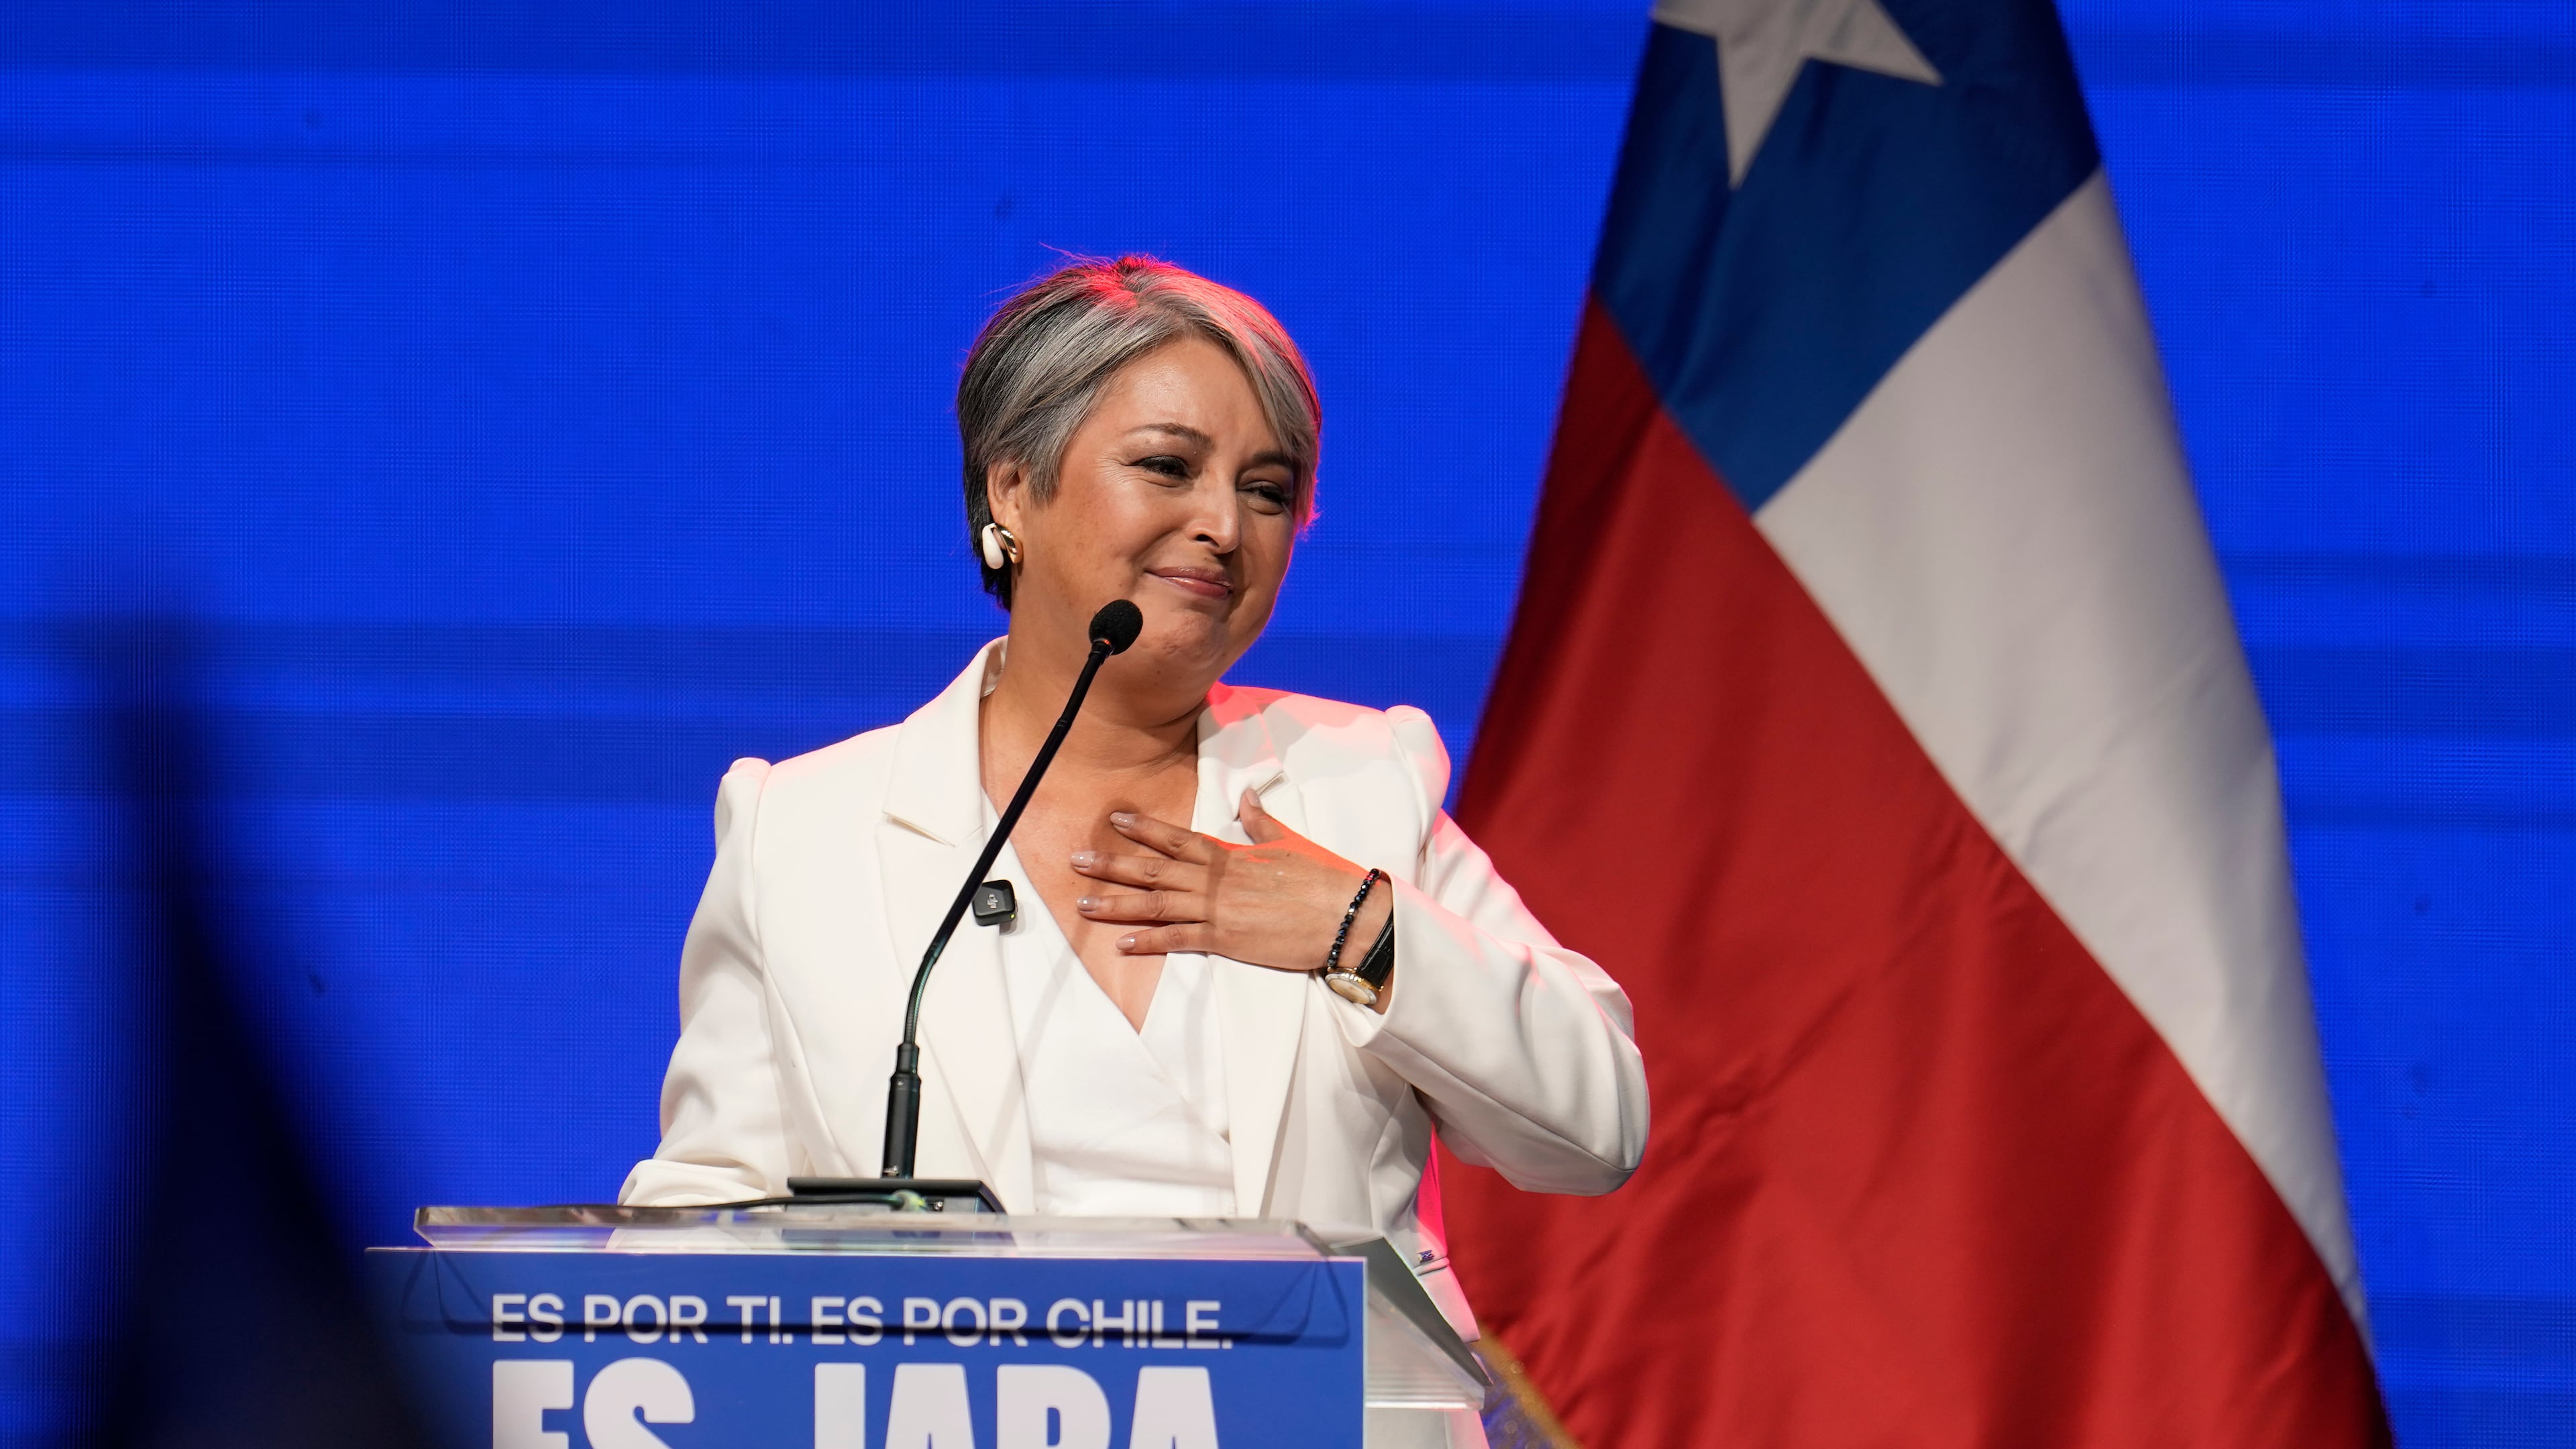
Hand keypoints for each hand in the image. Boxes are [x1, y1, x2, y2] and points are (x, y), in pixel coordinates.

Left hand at [1071, 788, 1394, 1005]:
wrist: (1345, 916)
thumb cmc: (1321, 879)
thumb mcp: (1288, 843)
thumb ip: (1260, 822)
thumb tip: (1246, 796)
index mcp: (1230, 854)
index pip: (1177, 838)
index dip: (1143, 829)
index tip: (1115, 820)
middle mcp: (1216, 880)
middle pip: (1154, 870)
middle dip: (1113, 864)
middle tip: (1076, 860)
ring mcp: (1218, 910)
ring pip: (1156, 905)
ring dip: (1118, 904)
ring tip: (1083, 904)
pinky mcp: (1226, 940)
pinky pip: (1179, 940)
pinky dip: (1149, 942)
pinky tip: (1122, 944)